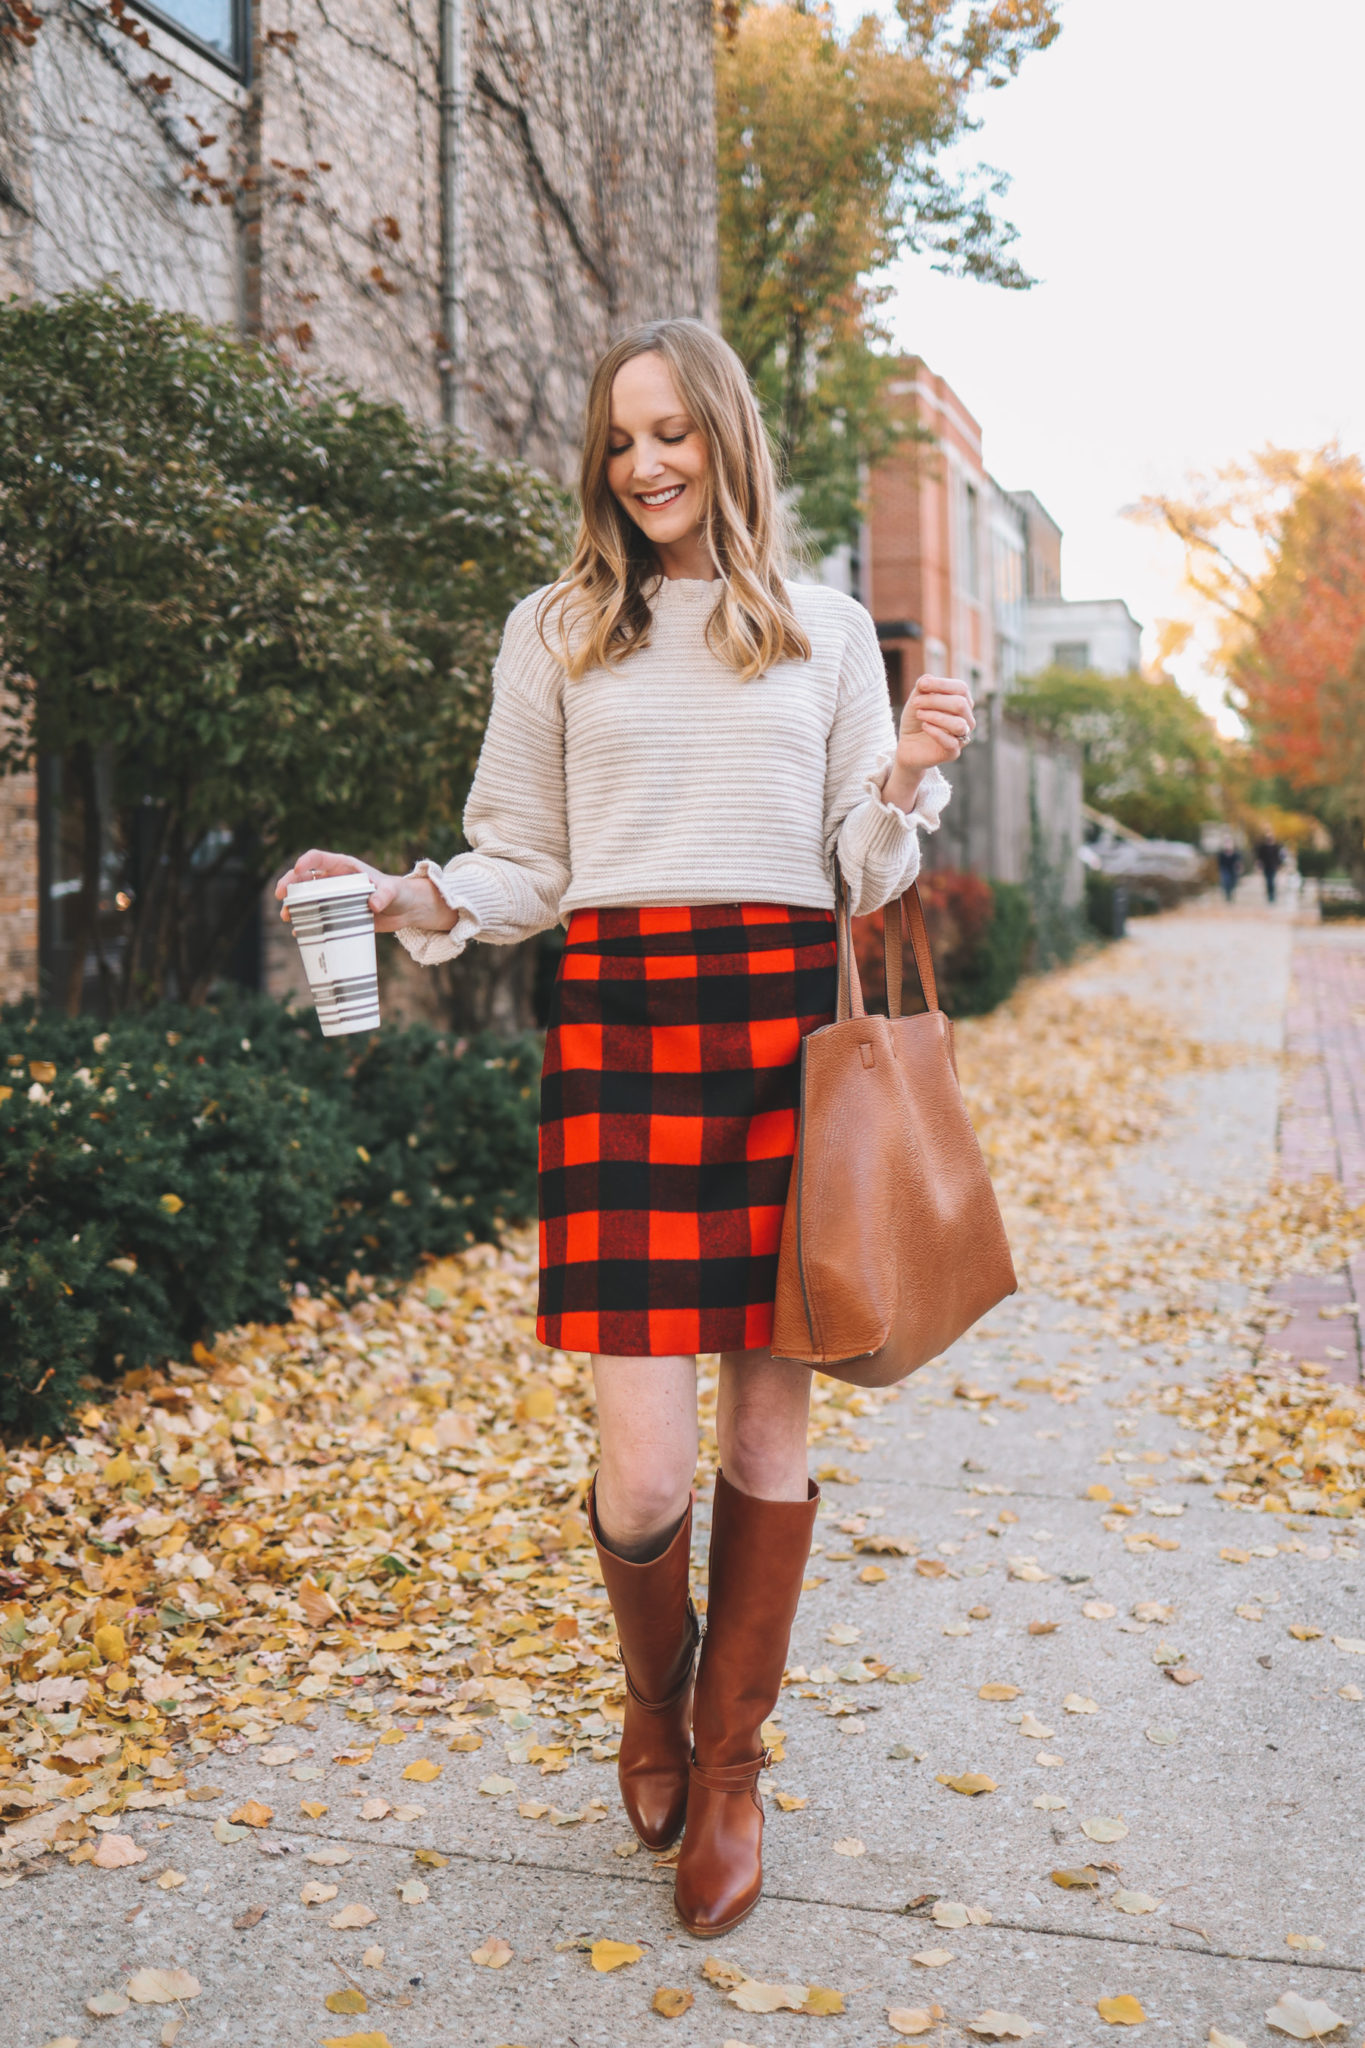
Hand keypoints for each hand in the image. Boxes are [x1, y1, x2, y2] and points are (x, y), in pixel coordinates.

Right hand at [274, 849, 456, 934]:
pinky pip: (316, 918)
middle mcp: (334, 881)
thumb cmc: (398, 892)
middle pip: (305, 878)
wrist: (404, 909)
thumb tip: (373, 905)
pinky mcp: (337, 915)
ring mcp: (333, 898)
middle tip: (280, 895)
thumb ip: (384, 895)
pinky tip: (299, 933)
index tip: (297, 868)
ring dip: (293, 905)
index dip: (306, 861)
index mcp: (344, 867)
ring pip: (306, 898)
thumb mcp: (392, 891)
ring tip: (286, 916)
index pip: (319, 858)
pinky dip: (306, 924)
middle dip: (289, 884)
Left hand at [897, 673, 975, 772]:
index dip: (942, 684)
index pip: (961, 688)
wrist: (907, 745)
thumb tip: (927, 677)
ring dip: (935, 716)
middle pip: (960, 704)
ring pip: (958, 724)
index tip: (921, 685)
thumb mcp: (916, 700)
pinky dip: (935, 732)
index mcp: (962, 702)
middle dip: (935, 700)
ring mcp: (962, 737)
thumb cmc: (916, 720)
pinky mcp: (953, 753)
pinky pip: (951, 742)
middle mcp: (966, 719)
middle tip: (915, 703)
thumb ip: (922, 688)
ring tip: (919, 715)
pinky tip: (924, 726)